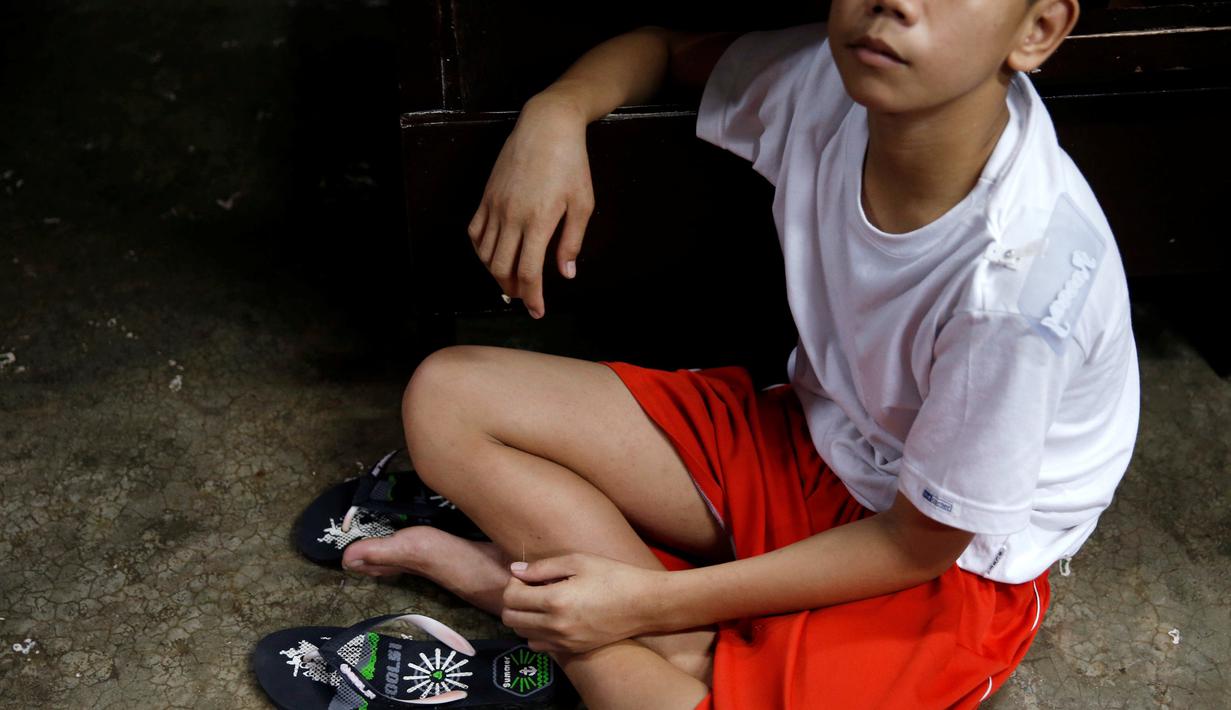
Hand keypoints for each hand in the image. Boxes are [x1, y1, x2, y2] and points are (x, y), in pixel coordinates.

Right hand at [467, 92, 594, 318]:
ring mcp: (495, 206)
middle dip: (512, 289)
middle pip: (501, 268)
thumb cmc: (571, 163)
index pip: (529, 272)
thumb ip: (571, 242)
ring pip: (485, 253)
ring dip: (495, 272)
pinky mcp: (486, 196)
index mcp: (538, 222)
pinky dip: (481, 250)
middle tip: (525, 295)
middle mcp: (512, 217)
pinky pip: (474, 232)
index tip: (537, 311)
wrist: (547, 126)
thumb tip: (565, 273)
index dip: (532, 297)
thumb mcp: (583, 204)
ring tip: (510, 277)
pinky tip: (493, 254)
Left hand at [500, 553, 663, 653]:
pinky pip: (540, 646)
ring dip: (524, 617)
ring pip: (523, 634)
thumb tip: (516, 570)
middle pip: (511, 619)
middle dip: (514, 600)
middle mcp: (556, 626)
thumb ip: (543, 567)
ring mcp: (564, 641)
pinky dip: (537, 632)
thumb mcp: (579, 561)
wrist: (645, 604)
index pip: (512, 597)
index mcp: (556, 600)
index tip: (526, 575)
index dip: (513, 583)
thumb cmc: (614, 576)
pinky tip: (552, 617)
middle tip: (530, 587)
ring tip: (541, 602)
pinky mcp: (573, 649)